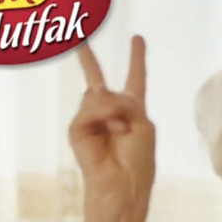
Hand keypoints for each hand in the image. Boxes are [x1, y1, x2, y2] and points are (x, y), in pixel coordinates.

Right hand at [69, 36, 154, 221]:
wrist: (124, 184)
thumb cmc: (139, 160)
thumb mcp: (143, 123)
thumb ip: (123, 101)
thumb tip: (95, 90)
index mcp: (134, 109)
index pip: (136, 78)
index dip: (137, 58)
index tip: (137, 38)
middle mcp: (111, 111)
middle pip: (96, 79)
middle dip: (87, 58)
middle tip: (80, 37)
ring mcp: (92, 119)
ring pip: (98, 95)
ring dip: (114, 110)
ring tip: (122, 131)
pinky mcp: (78, 128)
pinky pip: (89, 110)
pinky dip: (103, 117)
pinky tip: (113, 131)